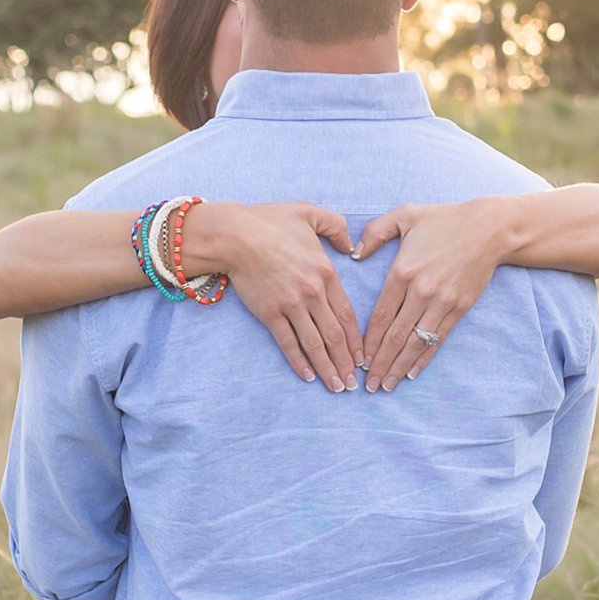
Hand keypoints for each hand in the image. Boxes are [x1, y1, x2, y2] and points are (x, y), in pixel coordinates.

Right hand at [183, 201, 363, 389]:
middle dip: (347, 362)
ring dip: (328, 368)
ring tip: (337, 387)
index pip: (347, 314)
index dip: (357, 339)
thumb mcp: (310, 212)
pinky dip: (299, 362)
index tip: (363, 357)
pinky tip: (308, 376)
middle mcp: (312, 293)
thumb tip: (351, 246)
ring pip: (315, 344)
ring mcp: (291, 305)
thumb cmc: (270, 221)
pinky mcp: (270, 313)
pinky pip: (288, 343)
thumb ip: (336, 226)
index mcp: (326, 272)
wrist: (235, 235)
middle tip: (355, 383)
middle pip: (335, 335)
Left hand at [355, 199, 515, 388]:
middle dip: (379, 363)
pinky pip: (438, 339)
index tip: (358, 359)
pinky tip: (411, 373)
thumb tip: (355, 254)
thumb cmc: (444, 220)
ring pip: (416, 342)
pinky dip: (424, 358)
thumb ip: (375, 232)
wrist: (489, 228)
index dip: (368, 341)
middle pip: (395, 336)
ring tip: (385, 386)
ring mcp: (442, 302)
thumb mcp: (405, 215)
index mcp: (403, 271)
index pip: (381, 315)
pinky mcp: (459, 308)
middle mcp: (421, 291)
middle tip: (366, 385)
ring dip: (399, 367)